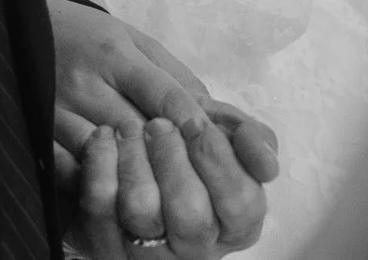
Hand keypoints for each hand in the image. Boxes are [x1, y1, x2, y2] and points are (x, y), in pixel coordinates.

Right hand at [48, 0, 277, 254]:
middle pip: (138, 132)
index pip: (163, 94)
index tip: (213, 149)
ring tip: (163, 196)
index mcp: (115, 53)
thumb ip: (172, 76)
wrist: (20, 24)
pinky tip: (116, 194)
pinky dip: (95, 185)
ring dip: (137, 178)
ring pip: (106, 156)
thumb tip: (215, 116)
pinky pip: (68, 171)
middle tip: (198, 184)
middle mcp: (86, 82)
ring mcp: (57, 110)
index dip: (192, 125)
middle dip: (171, 160)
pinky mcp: (36, 132)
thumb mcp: (133, 39)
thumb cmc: (86, 35)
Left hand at [65, 118, 270, 258]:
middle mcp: (197, 248)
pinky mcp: (107, 247)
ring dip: (135, 161)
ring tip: (129, 128)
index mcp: (236, 224)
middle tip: (158, 125)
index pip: (241, 204)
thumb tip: (268, 163)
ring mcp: (150, 255)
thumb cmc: (183, 141)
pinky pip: (99, 211)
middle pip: (191, 216)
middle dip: (173, 160)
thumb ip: (248, 137)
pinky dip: (100, 165)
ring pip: (143, 214)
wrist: (129, 138)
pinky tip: (103, 137)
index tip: (194, 122)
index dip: (217, 159)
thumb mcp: (220, 129)